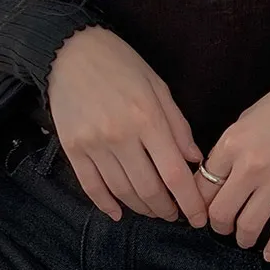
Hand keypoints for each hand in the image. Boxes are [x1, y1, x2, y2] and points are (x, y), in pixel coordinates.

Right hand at [47, 26, 207, 225]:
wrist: (71, 51)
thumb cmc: (121, 65)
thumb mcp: (158, 87)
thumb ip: (178, 126)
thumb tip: (194, 160)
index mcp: (148, 119)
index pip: (174, 174)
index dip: (190, 202)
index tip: (198, 218)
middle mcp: (120, 136)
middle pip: (149, 189)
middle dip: (167, 210)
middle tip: (176, 215)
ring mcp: (94, 145)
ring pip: (122, 192)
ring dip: (142, 209)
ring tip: (154, 211)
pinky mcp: (73, 149)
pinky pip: (91, 186)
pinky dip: (106, 204)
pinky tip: (118, 213)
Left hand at [195, 65, 269, 260]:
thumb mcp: (247, 118)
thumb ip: (230, 149)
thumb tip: (218, 176)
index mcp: (231, 144)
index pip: (202, 186)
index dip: (199, 204)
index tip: (202, 210)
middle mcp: (250, 166)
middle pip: (220, 213)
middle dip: (218, 226)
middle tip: (223, 228)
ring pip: (248, 227)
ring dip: (242, 239)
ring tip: (245, 239)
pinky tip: (269, 254)